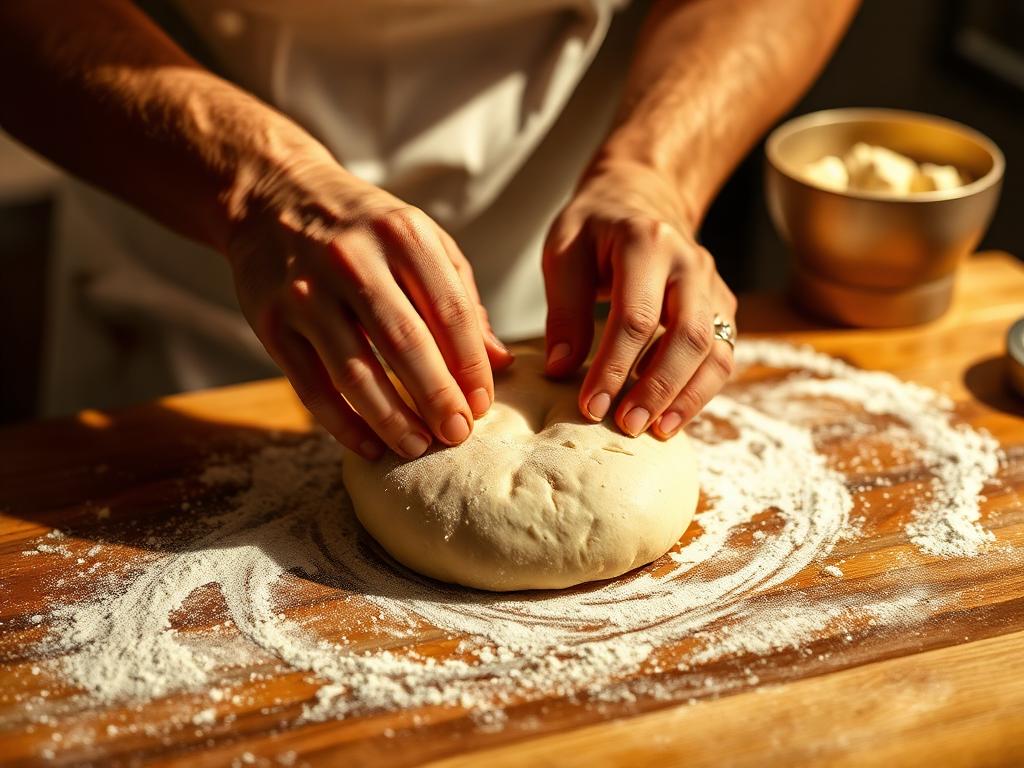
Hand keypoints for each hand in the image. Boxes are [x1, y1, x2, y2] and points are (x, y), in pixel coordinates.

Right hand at [227, 152, 512, 459]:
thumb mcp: (419, 241)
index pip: (449, 311)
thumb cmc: (364, 227)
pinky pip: (311, 387)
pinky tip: (370, 446)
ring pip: (355, 373)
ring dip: (392, 419)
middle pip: (405, 344)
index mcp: (401, 235)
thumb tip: (500, 364)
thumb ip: (460, 300)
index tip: (482, 405)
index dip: (470, 366)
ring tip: (418, 446)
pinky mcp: (270, 322)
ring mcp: (306, 292)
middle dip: (437, 398)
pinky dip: (342, 424)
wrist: (274, 197)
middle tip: (458, 435)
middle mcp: (352, 260)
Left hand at [543, 158, 735, 438]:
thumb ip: (564, 308)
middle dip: (658, 388)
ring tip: (657, 431)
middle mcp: (690, 263)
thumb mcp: (564, 251)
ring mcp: (712, 285)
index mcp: (646, 243)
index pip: (636, 316)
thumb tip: (562, 370)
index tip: (590, 406)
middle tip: (627, 425)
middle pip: (688, 336)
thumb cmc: (595, 226)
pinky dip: (701, 389)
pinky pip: (722, 354)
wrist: (642, 195)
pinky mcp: (721, 306)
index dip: (613, 367)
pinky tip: (672, 415)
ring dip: (689, 397)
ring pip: (715, 350)